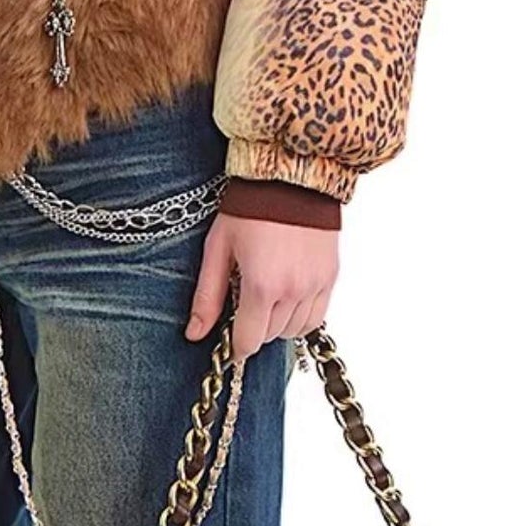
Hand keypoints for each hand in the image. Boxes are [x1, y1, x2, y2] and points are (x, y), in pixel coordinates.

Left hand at [186, 208, 337, 364]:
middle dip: (254, 329)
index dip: (236, 347)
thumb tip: (195, 333)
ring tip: (265, 299)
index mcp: (262, 285)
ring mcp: (315, 284)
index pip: (249, 340)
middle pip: (270, 335)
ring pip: (294, 330)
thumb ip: (207, 296)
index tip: (230, 345)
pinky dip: (301, 317)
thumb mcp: (218, 249)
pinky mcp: (330, 276)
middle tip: (243, 307)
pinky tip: (287, 300)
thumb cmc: (250, 207)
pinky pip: (317, 316)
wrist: (291, 177)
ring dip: (277, 324)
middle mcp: (293, 290)